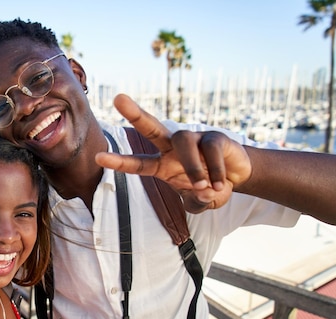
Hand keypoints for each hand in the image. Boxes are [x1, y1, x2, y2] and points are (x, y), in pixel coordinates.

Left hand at [95, 94, 251, 212]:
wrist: (238, 176)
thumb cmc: (211, 187)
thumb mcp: (203, 202)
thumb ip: (198, 202)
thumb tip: (202, 191)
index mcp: (162, 165)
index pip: (137, 164)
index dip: (119, 162)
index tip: (98, 157)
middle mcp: (173, 148)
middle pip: (151, 127)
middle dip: (135, 113)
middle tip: (118, 98)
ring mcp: (193, 139)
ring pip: (182, 141)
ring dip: (192, 166)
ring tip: (202, 185)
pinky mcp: (213, 137)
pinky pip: (210, 149)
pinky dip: (215, 170)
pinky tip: (221, 183)